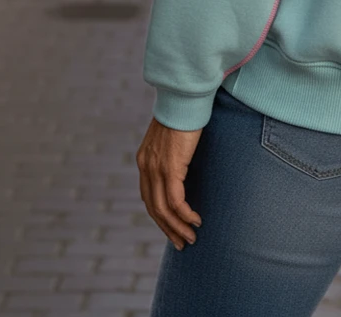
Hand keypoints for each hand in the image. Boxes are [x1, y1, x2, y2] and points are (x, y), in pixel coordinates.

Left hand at [137, 116, 202, 249]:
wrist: (184, 96)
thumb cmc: (184, 112)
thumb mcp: (173, 137)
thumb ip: (173, 153)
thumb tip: (183, 162)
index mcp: (144, 160)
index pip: (148, 197)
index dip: (160, 216)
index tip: (172, 227)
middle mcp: (146, 167)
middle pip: (153, 208)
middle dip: (167, 228)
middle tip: (180, 243)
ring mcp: (157, 168)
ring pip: (164, 209)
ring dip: (177, 227)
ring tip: (190, 238)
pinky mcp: (171, 167)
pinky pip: (176, 201)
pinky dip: (185, 215)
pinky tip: (195, 221)